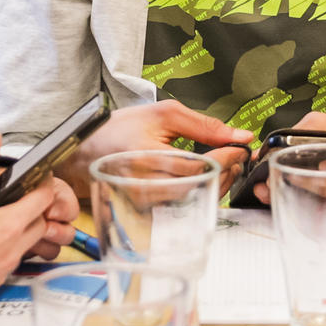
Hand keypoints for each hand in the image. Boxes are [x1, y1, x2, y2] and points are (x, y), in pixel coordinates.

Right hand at [0, 132, 71, 292]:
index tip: (38, 178)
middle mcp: (10, 251)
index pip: (43, 200)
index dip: (44, 186)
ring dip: (22, 234)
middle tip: (22, 200)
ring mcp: (1, 272)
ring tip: (2, 222)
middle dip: (36, 212)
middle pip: (39, 226)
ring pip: (25, 249)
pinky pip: (8, 267)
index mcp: (8, 226)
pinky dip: (5, 254)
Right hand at [59, 100, 253, 196]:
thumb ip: (203, 125)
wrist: (85, 153)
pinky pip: (185, 204)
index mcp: (146, 157)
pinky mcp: (148, 211)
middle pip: (201, 186)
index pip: (199, 165)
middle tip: (236, 155)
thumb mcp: (162, 115)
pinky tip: (207, 177)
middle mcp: (145, 186)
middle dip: (227, 170)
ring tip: (224, 164)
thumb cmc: (119, 130)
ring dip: (218, 182)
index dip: (226, 157)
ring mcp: (146, 203)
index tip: (240, 147)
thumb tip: (240, 135)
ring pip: (197, 198)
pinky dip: (202, 190)